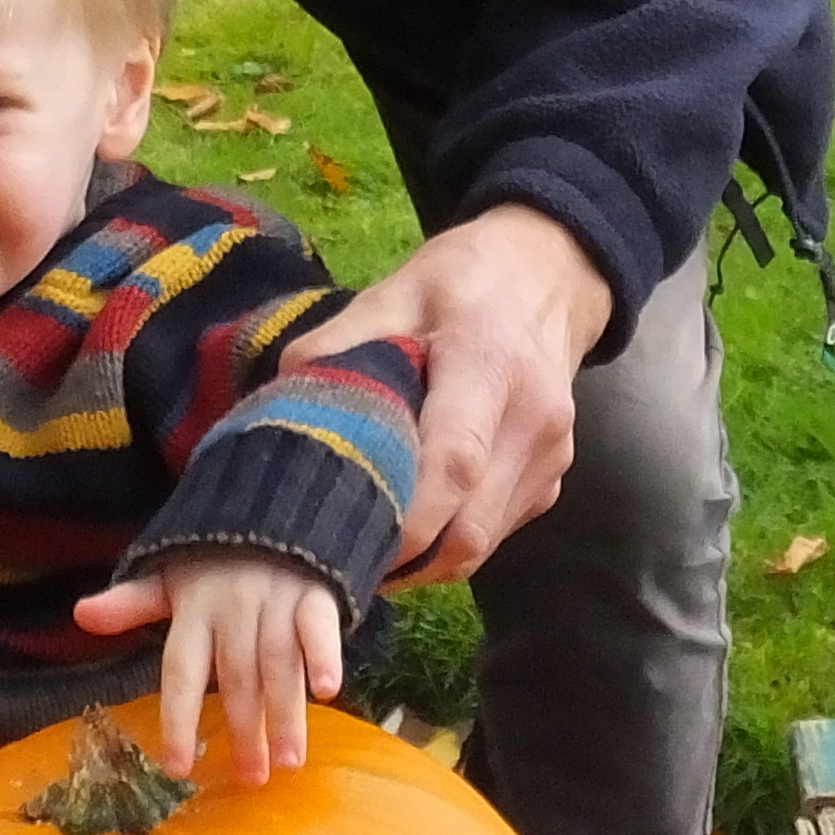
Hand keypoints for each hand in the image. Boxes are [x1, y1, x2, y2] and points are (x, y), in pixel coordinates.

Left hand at [73, 553, 342, 783]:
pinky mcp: (314, 592)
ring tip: (289, 761)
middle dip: (243, 729)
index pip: (181, 670)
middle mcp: (232, 606)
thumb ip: (131, 603)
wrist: (271, 503)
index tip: (177, 768)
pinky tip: (327, 691)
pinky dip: (324, 656)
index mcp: (193, 608)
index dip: (177, 718)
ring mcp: (275, 598)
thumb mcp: (169, 577)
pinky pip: (318, 626)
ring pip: (278, 660)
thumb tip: (80, 615)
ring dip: (285, 712)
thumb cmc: (214, 560)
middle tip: (250, 779)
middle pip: (235, 675)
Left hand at [279, 205, 612, 587]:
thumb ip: (337, 345)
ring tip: (365, 544)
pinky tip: (409, 521)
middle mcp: (534, 420)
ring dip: (425, 559)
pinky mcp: (551, 480)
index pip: (454, 462)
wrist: (549, 275)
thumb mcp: (393, 292)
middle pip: (470, 526)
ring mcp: (551, 457)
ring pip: (483, 542)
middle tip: (337, 558)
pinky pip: (496, 531)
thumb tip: (283, 401)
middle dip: (404, 557)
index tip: (348, 543)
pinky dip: (449, 541)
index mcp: (490, 362)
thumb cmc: (463, 282)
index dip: (405, 521)